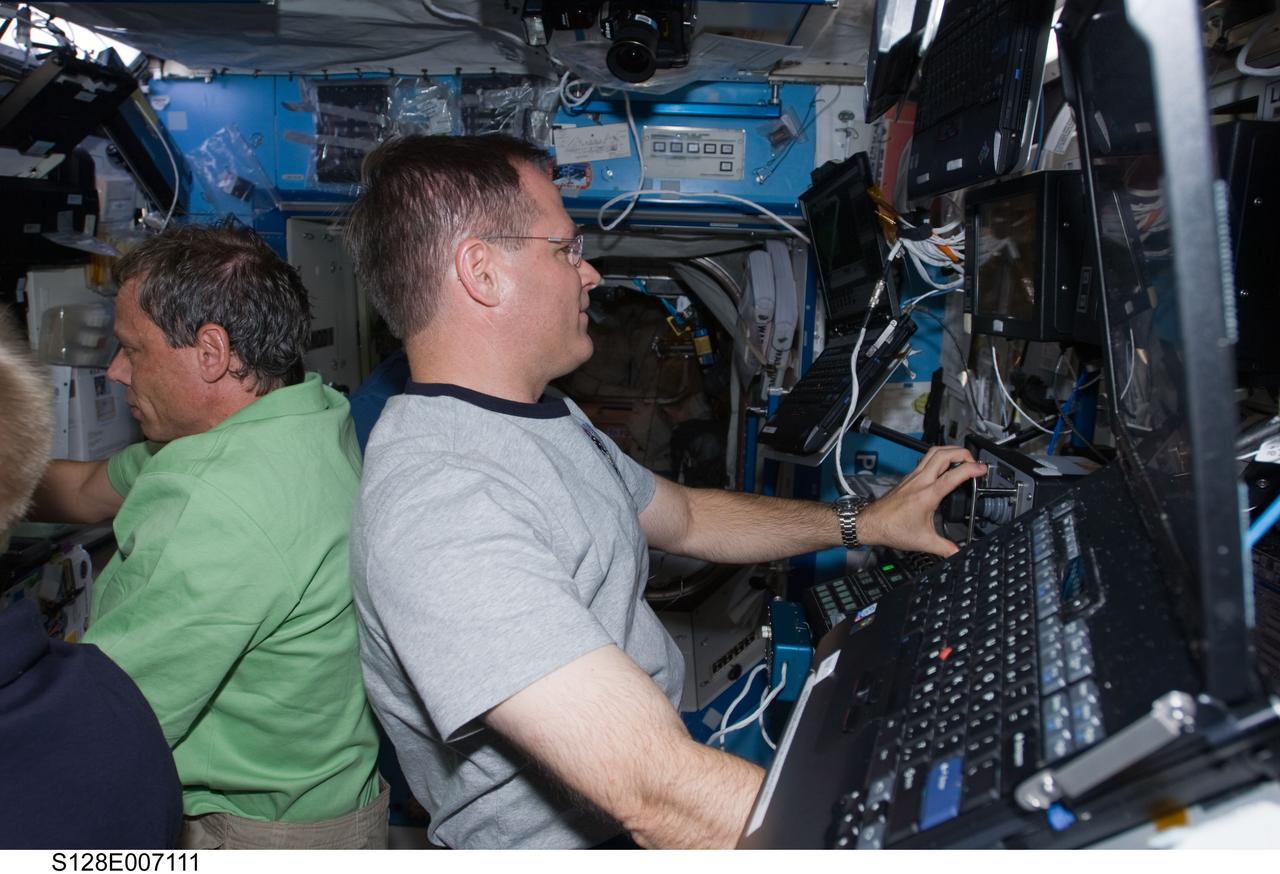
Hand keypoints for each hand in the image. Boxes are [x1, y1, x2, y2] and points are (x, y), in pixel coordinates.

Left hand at [857, 445, 985, 556]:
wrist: (871, 524)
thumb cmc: (891, 529)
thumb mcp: (923, 541)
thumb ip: (944, 548)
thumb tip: (958, 552)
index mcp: (927, 495)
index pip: (953, 475)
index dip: (971, 469)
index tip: (982, 470)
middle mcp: (920, 481)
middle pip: (943, 454)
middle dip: (963, 453)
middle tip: (974, 461)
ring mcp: (913, 477)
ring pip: (933, 453)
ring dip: (950, 451)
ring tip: (963, 458)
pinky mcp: (909, 478)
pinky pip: (926, 460)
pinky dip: (940, 458)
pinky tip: (945, 467)